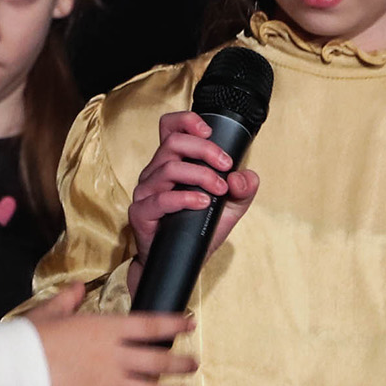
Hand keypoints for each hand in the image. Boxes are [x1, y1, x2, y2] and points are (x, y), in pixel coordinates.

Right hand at [24, 283, 197, 385]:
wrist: (14, 371)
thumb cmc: (30, 338)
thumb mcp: (50, 312)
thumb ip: (68, 300)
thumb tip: (78, 287)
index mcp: (107, 329)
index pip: (151, 326)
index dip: (174, 325)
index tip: (190, 324)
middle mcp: (116, 357)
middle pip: (158, 361)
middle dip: (180, 364)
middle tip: (193, 364)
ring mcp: (110, 385)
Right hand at [123, 111, 261, 295]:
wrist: (181, 263)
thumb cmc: (199, 230)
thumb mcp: (231, 208)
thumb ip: (243, 190)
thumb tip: (242, 177)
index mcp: (172, 162)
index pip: (170, 128)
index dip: (187, 121)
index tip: (209, 133)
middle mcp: (156, 172)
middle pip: (173, 142)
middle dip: (204, 150)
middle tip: (225, 165)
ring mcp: (146, 192)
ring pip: (169, 168)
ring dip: (200, 175)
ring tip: (219, 189)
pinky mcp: (141, 213)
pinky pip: (160, 199)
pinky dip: (184, 198)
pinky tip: (202, 203)